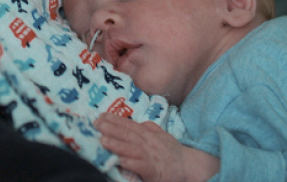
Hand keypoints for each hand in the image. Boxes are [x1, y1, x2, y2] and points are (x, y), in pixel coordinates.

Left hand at [95, 113, 218, 181]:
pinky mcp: (153, 171)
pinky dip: (130, 163)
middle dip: (111, 128)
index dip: (115, 120)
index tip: (101, 115)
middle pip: (128, 134)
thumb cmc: (173, 153)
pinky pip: (141, 166)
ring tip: (103, 140)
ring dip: (117, 144)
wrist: (189, 168)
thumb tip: (140, 122)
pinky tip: (120, 160)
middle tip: (96, 123)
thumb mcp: (163, 136)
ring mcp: (151, 157)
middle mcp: (148, 143)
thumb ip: (151, 128)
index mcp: (149, 135)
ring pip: (131, 149)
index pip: (129, 125)